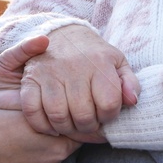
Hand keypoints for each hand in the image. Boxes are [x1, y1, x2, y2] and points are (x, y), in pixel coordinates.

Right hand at [0, 109, 89, 162]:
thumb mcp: (27, 111)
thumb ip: (51, 111)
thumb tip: (68, 105)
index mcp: (60, 146)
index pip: (81, 133)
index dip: (76, 119)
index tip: (73, 110)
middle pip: (68, 143)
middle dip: (61, 131)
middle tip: (50, 116)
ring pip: (54, 152)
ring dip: (48, 142)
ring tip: (31, 129)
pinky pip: (41, 161)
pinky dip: (36, 152)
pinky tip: (23, 141)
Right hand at [20, 24, 138, 141]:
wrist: (62, 34)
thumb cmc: (94, 55)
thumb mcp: (117, 62)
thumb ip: (129, 82)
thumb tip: (132, 101)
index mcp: (99, 63)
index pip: (109, 104)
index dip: (110, 116)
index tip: (106, 113)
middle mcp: (73, 67)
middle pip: (83, 115)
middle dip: (89, 127)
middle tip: (89, 123)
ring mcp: (49, 73)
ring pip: (58, 116)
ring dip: (67, 128)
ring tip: (73, 125)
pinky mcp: (30, 79)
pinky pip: (32, 111)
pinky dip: (42, 125)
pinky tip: (52, 125)